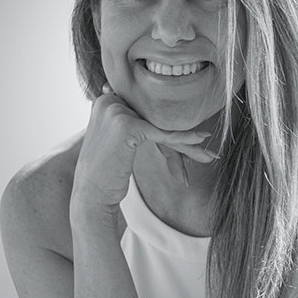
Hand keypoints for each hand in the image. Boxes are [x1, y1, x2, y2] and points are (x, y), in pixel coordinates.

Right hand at [72, 88, 216, 210]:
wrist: (91, 196)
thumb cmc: (105, 174)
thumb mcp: (114, 142)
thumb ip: (126, 124)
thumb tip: (143, 121)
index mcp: (104, 101)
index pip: (144, 112)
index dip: (166, 125)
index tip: (188, 134)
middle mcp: (108, 101)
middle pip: (153, 118)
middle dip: (178, 133)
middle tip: (203, 141)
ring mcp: (116, 111)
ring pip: (160, 125)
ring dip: (186, 139)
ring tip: (207, 147)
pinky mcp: (126, 124)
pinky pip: (162, 133)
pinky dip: (183, 139)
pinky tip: (201, 141)